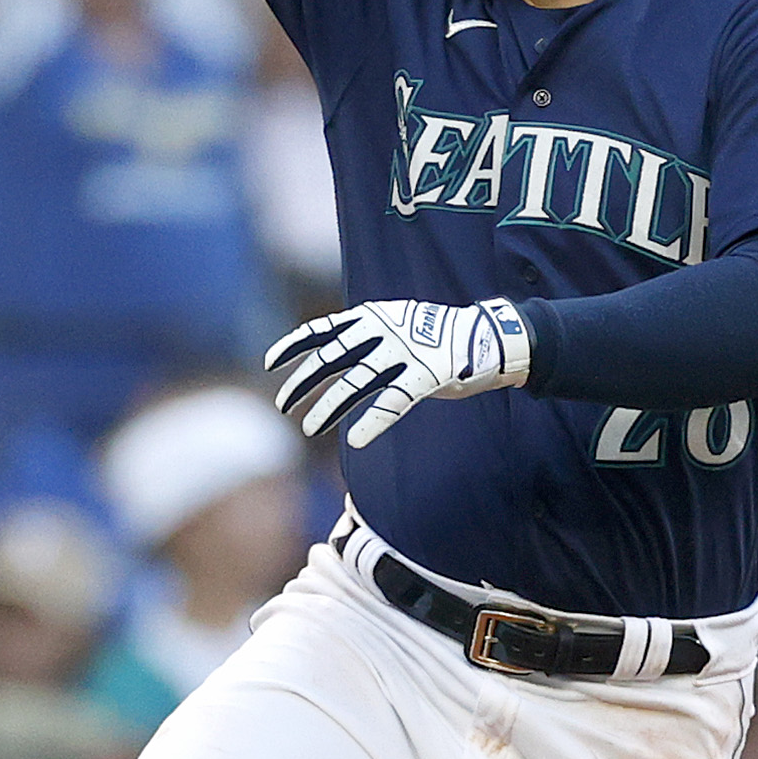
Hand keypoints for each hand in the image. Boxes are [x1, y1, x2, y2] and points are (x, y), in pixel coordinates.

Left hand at [264, 295, 530, 447]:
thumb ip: (366, 340)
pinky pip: (394, 402)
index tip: (269, 364)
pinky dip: (374, 423)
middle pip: (331, 359)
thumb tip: (332, 355)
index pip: (322, 330)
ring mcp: (405, 352)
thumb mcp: (395, 326)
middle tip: (283, 405)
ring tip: (309, 429)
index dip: (293, 346)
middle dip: (302, 383)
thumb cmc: (436, 337)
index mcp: (372, 317)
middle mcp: (383, 331)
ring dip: (328, 409)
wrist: (487, 336)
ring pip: (355, 384)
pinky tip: (358, 441)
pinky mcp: (427, 375)